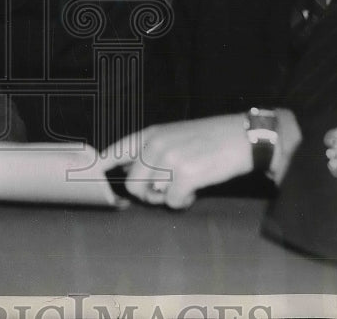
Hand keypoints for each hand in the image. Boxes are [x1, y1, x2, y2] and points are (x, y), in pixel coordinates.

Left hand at [104, 114, 253, 208]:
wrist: (243, 137)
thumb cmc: (210, 138)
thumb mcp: (175, 135)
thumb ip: (151, 150)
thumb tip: (127, 172)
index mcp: (151, 134)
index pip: (116, 151)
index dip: (102, 167)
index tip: (92, 177)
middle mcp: (156, 145)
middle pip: (132, 183)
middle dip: (146, 193)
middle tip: (164, 190)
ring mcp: (170, 159)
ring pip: (151, 194)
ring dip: (166, 198)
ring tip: (183, 185)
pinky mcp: (186, 175)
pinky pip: (172, 203)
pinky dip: (183, 202)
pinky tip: (194, 191)